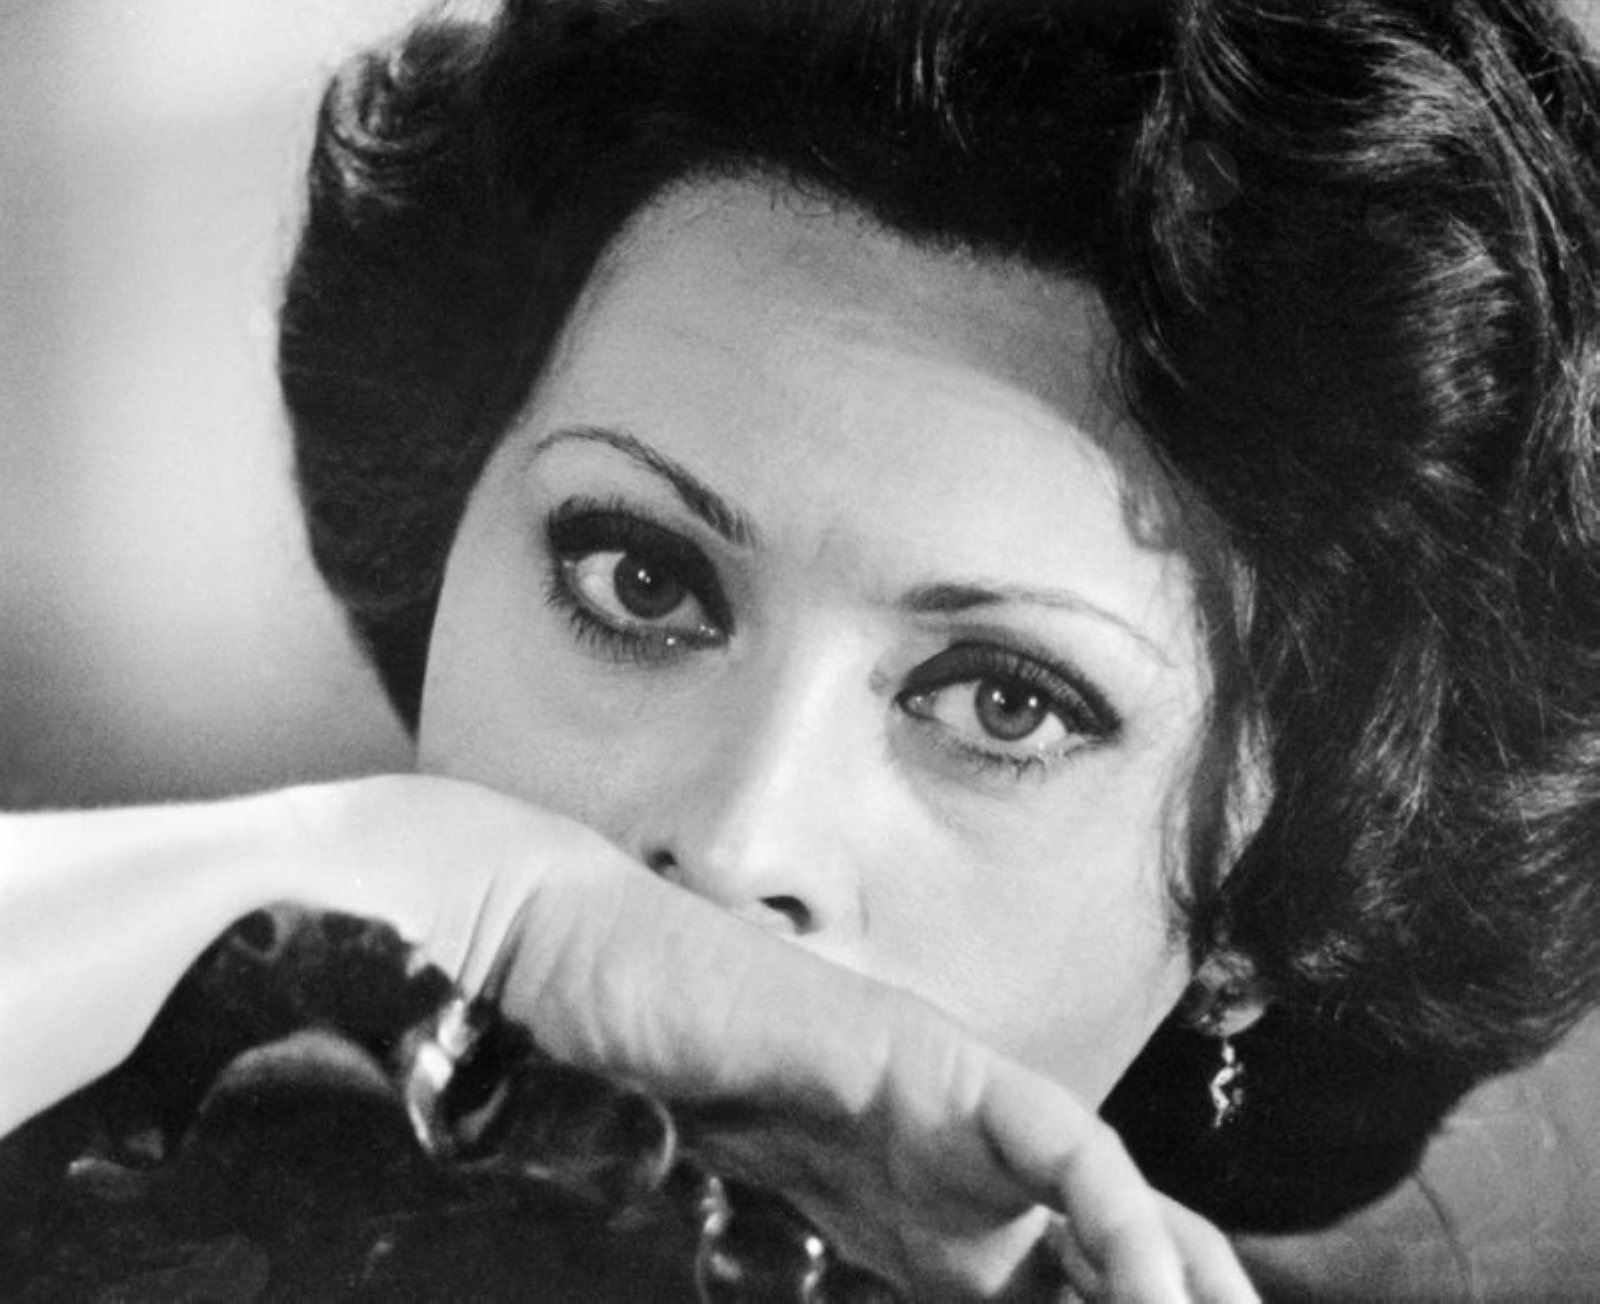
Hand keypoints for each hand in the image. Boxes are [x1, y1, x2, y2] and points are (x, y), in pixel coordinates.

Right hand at [3, 774, 1255, 1300]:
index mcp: (884, 1179)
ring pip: (1106, 1198)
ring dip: (1180, 1283)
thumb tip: (758, 1255)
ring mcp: (929, 1092)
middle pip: (1086, 1236)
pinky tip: (1160, 1298)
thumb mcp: (697, 1187)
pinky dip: (1121, 1228)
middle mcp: (926, 1138)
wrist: (545, 947)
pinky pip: (1063, 1148)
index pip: (1020, 1262)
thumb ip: (739, 1223)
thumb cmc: (597, 1061)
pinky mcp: (918, 1056)